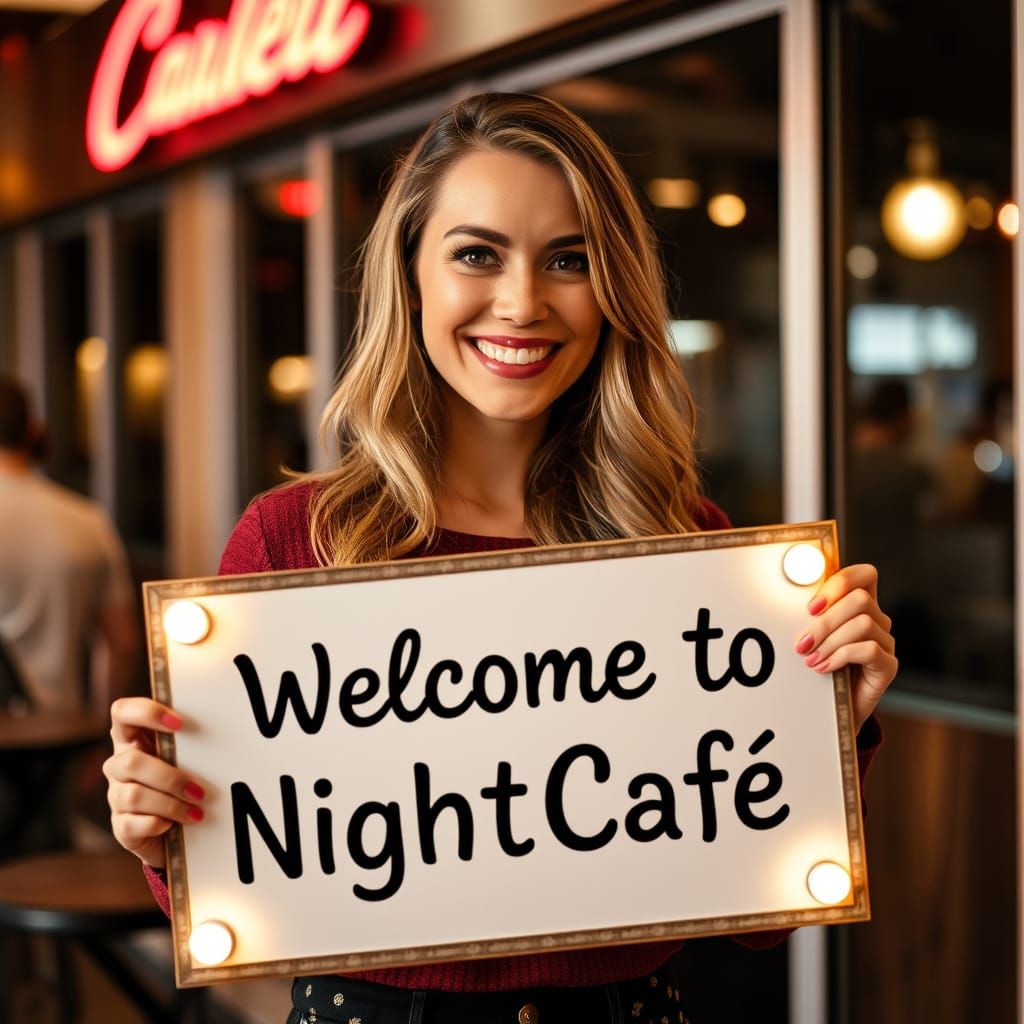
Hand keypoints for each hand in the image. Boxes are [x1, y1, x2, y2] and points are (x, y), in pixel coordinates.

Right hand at [103, 697, 205, 868]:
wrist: (179, 830)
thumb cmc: (187, 781)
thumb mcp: (189, 757)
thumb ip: (195, 740)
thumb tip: (231, 721)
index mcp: (134, 739)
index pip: (122, 712)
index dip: (146, 713)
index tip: (180, 723)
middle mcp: (120, 765)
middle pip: (130, 761)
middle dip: (170, 777)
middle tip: (199, 791)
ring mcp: (116, 796)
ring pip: (133, 795)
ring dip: (170, 804)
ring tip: (196, 812)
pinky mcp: (120, 826)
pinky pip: (130, 825)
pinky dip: (156, 824)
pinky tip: (172, 825)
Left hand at [793, 564, 896, 731]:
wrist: (830, 708)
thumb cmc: (819, 666)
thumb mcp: (813, 636)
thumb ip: (810, 617)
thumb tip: (787, 602)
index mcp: (860, 605)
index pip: (865, 575)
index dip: (841, 582)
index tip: (811, 606)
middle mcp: (877, 620)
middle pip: (860, 600)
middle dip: (825, 621)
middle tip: (802, 643)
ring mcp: (885, 643)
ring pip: (863, 624)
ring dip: (830, 641)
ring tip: (810, 659)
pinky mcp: (888, 666)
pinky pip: (868, 650)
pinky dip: (840, 657)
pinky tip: (823, 668)